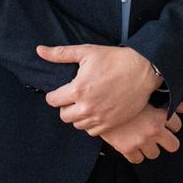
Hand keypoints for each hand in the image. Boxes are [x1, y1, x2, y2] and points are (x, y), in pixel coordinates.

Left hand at [39, 44, 161, 136]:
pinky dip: (91, 123)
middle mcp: (87, 107)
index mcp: (78, 90)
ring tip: (85, 103)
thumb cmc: (114, 59)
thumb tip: (39, 50)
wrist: (143, 70)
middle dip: (65, 106)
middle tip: (74, 97)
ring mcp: (100, 118)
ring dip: (78, 115)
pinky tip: (96, 111)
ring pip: (78, 125)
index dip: (54, 95)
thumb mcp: (86, 52)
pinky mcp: (112, 124)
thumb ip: (60, 54)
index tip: (60, 91)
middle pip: (64, 116)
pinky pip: (92, 131)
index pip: (53, 101)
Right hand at [101, 103, 182, 163]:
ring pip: (155, 154)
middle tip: (158, 134)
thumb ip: (173, 103)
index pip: (177, 125)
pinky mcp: (126, 149)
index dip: (170, 122)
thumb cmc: (124, 95)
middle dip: (167, 140)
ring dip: (150, 146)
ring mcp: (140, 142)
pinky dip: (136, 153)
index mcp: (160, 116)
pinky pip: (138, 159)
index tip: (163, 120)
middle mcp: (153, 131)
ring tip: (142, 137)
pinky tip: (132, 143)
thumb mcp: (149, 96)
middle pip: (173, 145)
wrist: (99, 102)